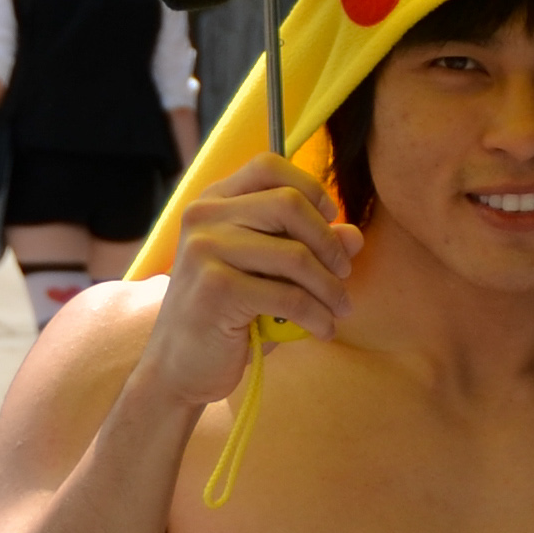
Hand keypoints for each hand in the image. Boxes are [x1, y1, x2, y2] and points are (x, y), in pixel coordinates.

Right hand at [131, 157, 354, 411]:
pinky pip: (288, 295)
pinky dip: (317, 316)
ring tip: (339, 309)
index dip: (311, 189)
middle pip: (289, 203)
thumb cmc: (228, 315)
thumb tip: (354, 234)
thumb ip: (308, 248)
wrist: (179, 366)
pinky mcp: (215, 288)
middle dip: (329, 242)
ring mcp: (205, 250)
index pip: (269, 166)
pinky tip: (323, 330)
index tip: (332, 219)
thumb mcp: (269, 274)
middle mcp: (204, 217)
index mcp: (213, 202)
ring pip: (295, 254)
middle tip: (343, 273)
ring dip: (330, 287)